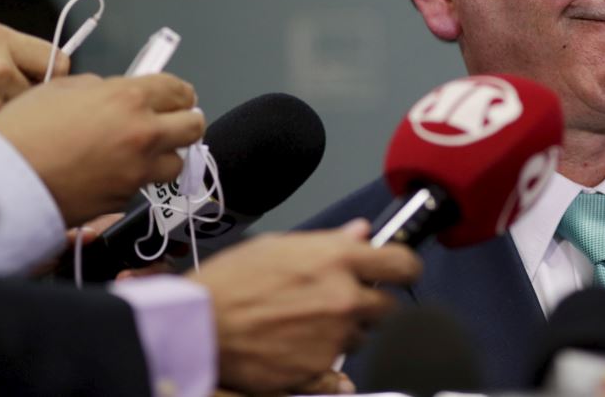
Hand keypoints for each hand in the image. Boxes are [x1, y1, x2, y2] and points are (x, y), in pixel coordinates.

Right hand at [0, 73, 203, 226]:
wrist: (1, 181)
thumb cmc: (22, 130)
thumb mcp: (62, 89)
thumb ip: (101, 89)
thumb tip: (116, 93)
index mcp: (128, 98)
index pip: (179, 90)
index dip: (179, 93)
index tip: (177, 97)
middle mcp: (142, 133)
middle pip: (194, 126)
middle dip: (186, 122)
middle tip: (172, 123)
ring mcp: (137, 170)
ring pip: (177, 163)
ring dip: (165, 156)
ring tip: (142, 152)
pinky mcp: (125, 199)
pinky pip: (143, 186)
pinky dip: (135, 179)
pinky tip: (110, 172)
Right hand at [190, 220, 421, 394]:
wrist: (200, 325)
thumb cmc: (232, 280)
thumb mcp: (280, 244)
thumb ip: (330, 241)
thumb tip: (361, 233)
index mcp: (337, 260)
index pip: (403, 264)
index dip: (403, 267)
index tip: (399, 271)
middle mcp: (344, 299)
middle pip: (389, 308)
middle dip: (371, 304)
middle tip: (342, 299)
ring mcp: (334, 337)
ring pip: (362, 337)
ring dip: (346, 331)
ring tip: (307, 322)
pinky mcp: (319, 370)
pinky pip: (341, 372)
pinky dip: (327, 363)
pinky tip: (301, 348)